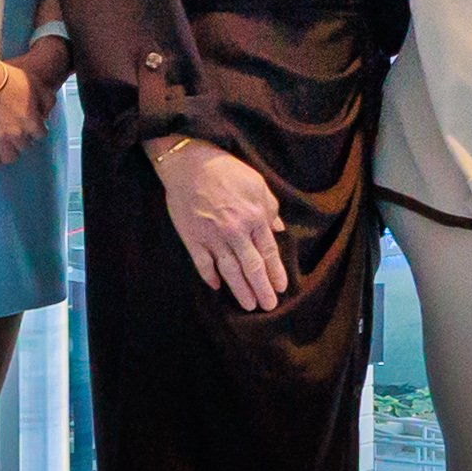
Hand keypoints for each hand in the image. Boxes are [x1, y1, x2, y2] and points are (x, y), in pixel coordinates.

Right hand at [0, 60, 44, 170]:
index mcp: (31, 121)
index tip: (28, 127)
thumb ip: (46, 99)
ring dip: (8, 152)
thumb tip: (47, 113)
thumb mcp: (33, 82)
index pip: (40, 135)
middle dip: (21, 140)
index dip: (34, 130)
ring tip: (3, 145)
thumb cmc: (3, 77)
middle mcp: (17, 135)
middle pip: (25, 147)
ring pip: (9, 158)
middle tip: (14, 133)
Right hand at [149, 138, 290, 310]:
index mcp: (254, 217)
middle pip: (251, 266)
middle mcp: (235, 231)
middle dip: (262, 289)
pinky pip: (202, 263)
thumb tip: (279, 229)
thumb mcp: (257, 184)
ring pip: (229, 270)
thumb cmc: (227, 170)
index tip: (281, 287)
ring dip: (240, 290)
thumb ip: (270, 208)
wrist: (189, 164)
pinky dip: (209, 276)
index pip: (268, 252)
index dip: (276, 272)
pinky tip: (216, 287)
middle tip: (269, 306)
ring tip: (249, 305)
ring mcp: (212, 236)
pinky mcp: (192, 238)